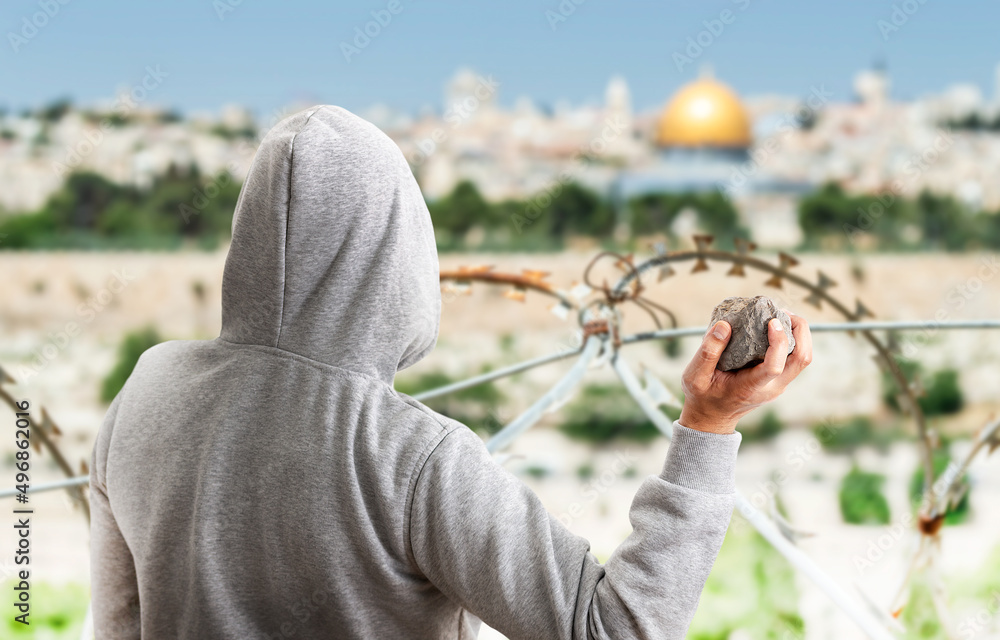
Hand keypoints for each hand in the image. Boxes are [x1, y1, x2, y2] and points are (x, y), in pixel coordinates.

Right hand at [678, 312, 812, 433]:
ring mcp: (778, 385)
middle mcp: (772, 388)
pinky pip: (793, 358)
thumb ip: (708, 351)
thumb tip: (724, 325)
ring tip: (779, 316)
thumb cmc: (702, 396)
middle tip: (782, 312)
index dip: (779, 341)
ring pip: (802, 358)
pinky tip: (773, 328)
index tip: (771, 321)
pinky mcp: (778, 380)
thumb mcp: (695, 376)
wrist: (712, 418)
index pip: (775, 366)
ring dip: (798, 334)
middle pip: (802, 359)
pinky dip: (790, 340)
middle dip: (799, 330)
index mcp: (751, 387)